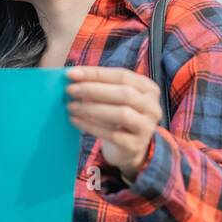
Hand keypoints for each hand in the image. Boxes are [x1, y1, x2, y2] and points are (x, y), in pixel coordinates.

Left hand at [66, 65, 162, 180]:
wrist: (129, 147)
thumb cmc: (118, 115)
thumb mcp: (115, 98)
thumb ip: (100, 85)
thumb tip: (72, 77)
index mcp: (148, 88)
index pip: (122, 75)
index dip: (95, 73)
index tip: (71, 74)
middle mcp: (152, 107)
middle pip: (124, 94)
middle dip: (93, 90)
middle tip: (69, 90)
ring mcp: (146, 127)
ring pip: (121, 114)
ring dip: (91, 108)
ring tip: (71, 106)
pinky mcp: (135, 145)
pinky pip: (112, 135)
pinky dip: (90, 126)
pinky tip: (75, 120)